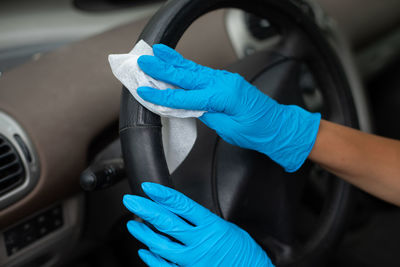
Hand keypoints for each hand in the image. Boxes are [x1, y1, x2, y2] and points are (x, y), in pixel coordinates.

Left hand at [123, 182, 273, 266]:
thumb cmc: (241, 250)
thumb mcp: (224, 226)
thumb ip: (200, 220)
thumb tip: (178, 211)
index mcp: (211, 225)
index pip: (181, 205)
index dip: (162, 195)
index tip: (148, 188)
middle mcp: (200, 242)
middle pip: (167, 222)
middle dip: (146, 210)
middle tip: (131, 201)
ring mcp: (193, 259)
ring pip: (162, 245)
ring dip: (144, 234)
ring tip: (133, 225)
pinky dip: (153, 259)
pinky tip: (145, 251)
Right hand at [137, 44, 319, 171]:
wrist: (277, 126)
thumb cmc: (257, 131)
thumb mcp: (228, 129)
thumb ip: (207, 114)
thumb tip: (190, 106)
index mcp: (223, 96)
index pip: (185, 97)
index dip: (162, 96)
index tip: (144, 91)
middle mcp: (223, 83)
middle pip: (186, 76)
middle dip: (163, 69)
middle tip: (144, 61)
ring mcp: (225, 79)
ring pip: (193, 70)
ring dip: (173, 61)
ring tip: (157, 51)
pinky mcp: (225, 81)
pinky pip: (201, 72)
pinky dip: (186, 66)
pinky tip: (177, 61)